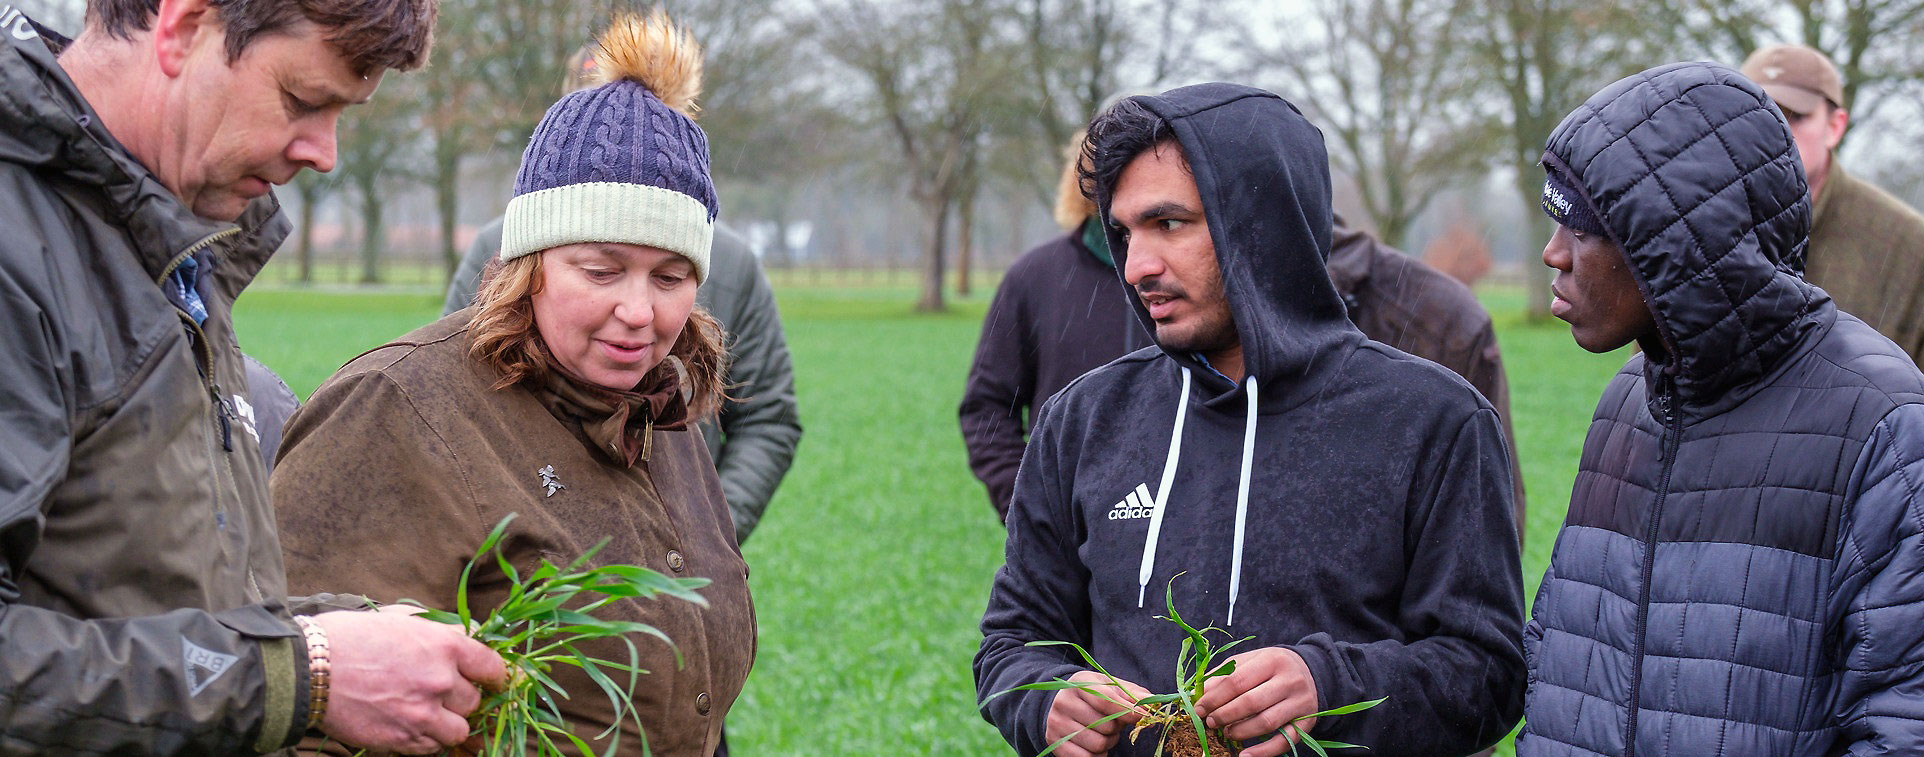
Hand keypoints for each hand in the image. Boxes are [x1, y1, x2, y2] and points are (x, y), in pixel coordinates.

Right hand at [309, 608, 507, 754]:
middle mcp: (440, 681)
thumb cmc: (351, 636)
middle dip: (462, 698)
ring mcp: (422, 713)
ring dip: (448, 724)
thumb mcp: (401, 618)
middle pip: (475, 700)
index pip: (492, 667)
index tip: (491, 680)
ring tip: (428, 714)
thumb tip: (467, 635)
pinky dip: (428, 741)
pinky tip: (411, 727)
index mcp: (444, 645)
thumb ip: (439, 629)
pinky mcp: (402, 739)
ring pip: (459, 730)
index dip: (495, 676)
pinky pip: (432, 748)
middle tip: (441, 693)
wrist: (307, 669)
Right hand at [1044, 670, 1152, 756]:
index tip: (1142, 716)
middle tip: (1114, 723)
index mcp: (1080, 683)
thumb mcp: (1110, 686)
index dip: (1128, 711)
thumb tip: (1152, 706)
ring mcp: (1056, 723)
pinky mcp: (1054, 741)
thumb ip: (1132, 694)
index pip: (1106, 701)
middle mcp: (1064, 702)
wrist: (1060, 701)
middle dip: (1117, 728)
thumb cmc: (1093, 693)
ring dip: (1109, 743)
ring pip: (1097, 744)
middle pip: (1105, 726)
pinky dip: (1097, 755)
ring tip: (1104, 733)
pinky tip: (1094, 745)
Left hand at [1196, 647, 1318, 756]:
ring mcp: (1300, 702)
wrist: (1310, 670)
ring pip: (1266, 722)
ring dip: (1240, 732)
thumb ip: (1225, 674)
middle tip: (1210, 722)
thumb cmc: (1271, 667)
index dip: (1214, 698)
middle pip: (1250, 703)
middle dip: (1224, 715)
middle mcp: (1289, 680)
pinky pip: (1284, 741)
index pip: (1236, 681)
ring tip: (1226, 732)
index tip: (1198, 709)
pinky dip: (1263, 752)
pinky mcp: (1307, 721)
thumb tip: (1199, 693)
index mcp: (1271, 660)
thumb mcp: (1250, 661)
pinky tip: (1244, 755)